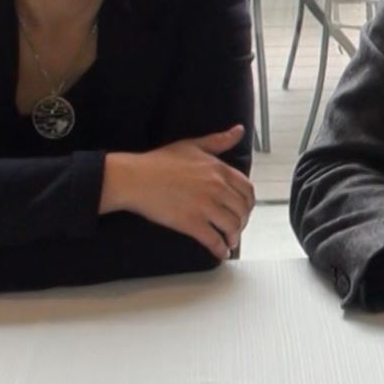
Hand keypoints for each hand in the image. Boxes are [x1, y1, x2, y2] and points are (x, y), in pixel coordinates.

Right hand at [103, 125, 253, 257]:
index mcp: (219, 170)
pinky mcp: (192, 223)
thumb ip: (218, 141)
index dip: (248, 203)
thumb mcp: (192, 145)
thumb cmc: (159, 162)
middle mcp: (216, 188)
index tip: (244, 209)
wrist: (134, 178)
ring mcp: (205, 206)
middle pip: (242, 210)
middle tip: (237, 227)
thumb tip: (239, 131)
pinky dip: (221, 249)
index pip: (247, 190)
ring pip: (232, 226)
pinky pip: (214, 240)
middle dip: (242, 221)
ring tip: (230, 241)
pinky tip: (220, 253)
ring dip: (234, 237)